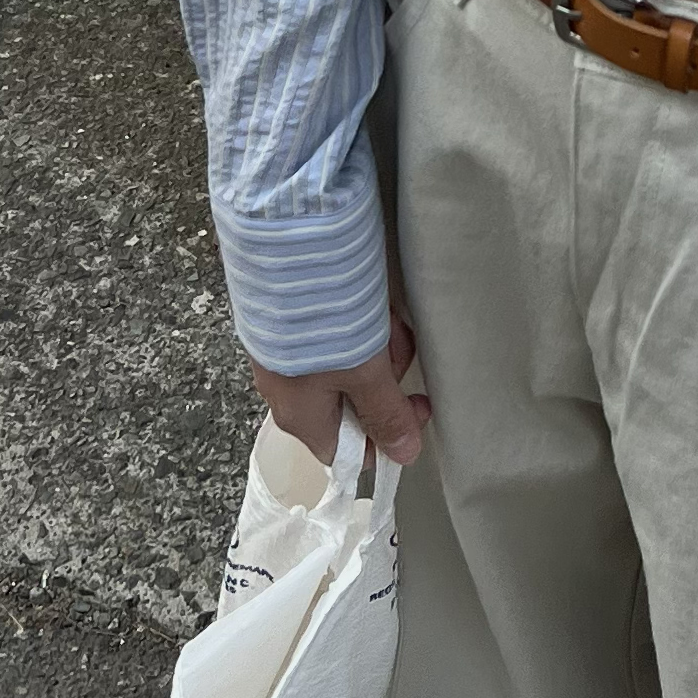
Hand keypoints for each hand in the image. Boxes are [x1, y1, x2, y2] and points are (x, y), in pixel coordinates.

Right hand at [249, 309, 431, 468]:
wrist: (279, 242)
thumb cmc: (321, 314)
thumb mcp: (364, 368)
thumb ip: (385, 413)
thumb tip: (405, 456)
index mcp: (300, 415)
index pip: (347, 451)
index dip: (386, 435)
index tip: (418, 405)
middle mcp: (287, 388)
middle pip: (352, 400)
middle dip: (385, 372)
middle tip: (398, 340)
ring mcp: (288, 349)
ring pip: (348, 361)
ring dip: (375, 339)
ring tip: (381, 310)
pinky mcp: (291, 315)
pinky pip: (335, 330)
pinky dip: (358, 316)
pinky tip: (365, 292)